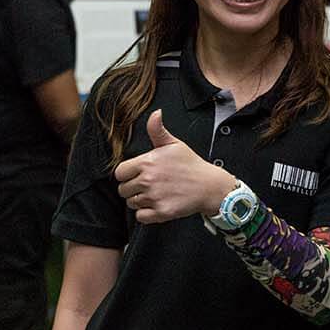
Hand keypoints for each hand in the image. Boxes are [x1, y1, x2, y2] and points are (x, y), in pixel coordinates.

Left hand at [115, 111, 234, 223]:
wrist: (209, 186)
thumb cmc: (190, 164)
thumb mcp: (174, 144)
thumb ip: (158, 130)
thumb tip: (155, 113)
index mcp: (147, 162)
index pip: (119, 173)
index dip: (127, 174)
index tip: (138, 174)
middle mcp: (148, 180)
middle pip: (123, 190)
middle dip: (133, 188)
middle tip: (149, 185)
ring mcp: (154, 197)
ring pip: (131, 203)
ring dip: (140, 201)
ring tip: (155, 194)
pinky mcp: (161, 212)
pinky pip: (140, 216)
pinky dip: (146, 214)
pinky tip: (158, 204)